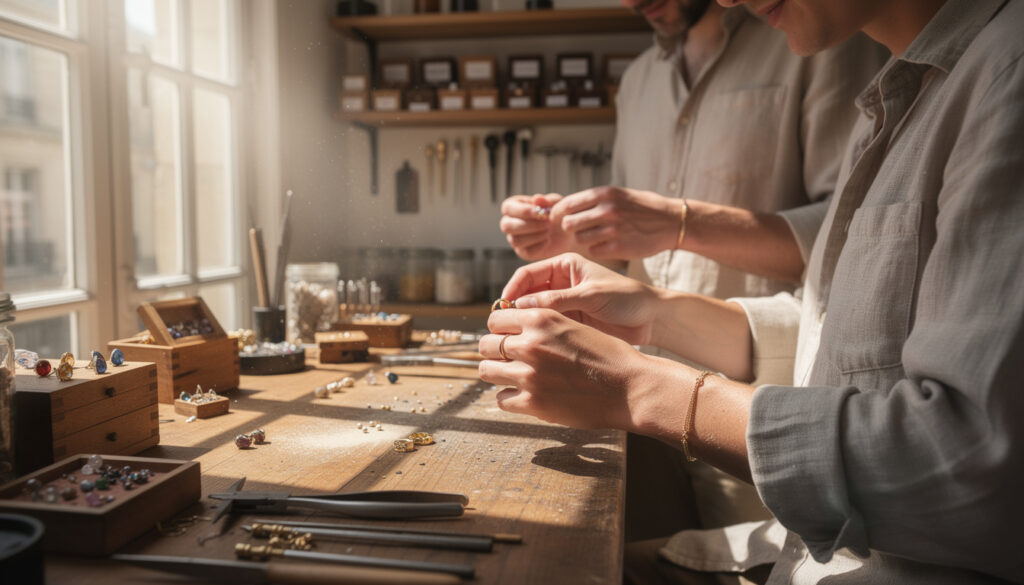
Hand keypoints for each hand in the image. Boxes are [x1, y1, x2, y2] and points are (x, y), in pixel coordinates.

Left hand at [478, 308, 660, 429]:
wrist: (631, 387)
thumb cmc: (609, 356)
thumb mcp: (573, 326)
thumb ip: (542, 327)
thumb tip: (515, 333)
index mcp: (540, 319)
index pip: (495, 319)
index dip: (499, 329)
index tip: (505, 337)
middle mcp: (530, 344)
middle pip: (485, 345)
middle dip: (493, 351)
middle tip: (506, 359)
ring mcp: (529, 375)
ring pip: (487, 371)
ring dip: (497, 374)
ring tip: (512, 378)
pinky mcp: (533, 403)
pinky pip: (501, 399)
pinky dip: (510, 398)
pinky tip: (525, 396)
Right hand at [499, 193, 574, 259]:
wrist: (565, 232)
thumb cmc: (556, 213)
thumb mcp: (555, 203)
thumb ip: (547, 200)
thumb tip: (537, 198)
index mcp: (513, 206)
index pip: (507, 208)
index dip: (523, 211)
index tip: (540, 212)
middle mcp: (509, 223)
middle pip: (507, 226)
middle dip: (530, 225)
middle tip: (548, 223)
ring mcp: (514, 238)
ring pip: (516, 240)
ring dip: (535, 235)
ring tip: (549, 231)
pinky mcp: (523, 252)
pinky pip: (526, 252)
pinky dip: (539, 246)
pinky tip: (548, 240)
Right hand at [501, 253, 661, 345]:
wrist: (652, 319)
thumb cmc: (627, 298)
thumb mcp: (591, 295)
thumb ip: (557, 300)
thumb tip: (521, 305)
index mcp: (564, 266)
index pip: (527, 274)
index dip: (512, 290)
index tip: (502, 308)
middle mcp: (560, 283)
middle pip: (526, 294)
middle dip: (514, 309)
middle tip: (503, 327)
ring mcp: (564, 304)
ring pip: (534, 313)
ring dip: (524, 324)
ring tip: (514, 338)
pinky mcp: (570, 322)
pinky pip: (547, 327)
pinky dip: (537, 334)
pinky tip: (532, 345)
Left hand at [552, 186, 682, 259]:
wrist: (671, 222)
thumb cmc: (641, 208)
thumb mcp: (618, 195)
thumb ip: (594, 200)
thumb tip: (564, 207)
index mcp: (605, 194)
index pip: (568, 205)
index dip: (559, 214)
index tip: (559, 220)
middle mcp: (607, 210)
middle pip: (569, 224)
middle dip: (570, 229)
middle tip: (578, 230)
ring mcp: (613, 230)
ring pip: (579, 239)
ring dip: (584, 240)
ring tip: (596, 237)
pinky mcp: (618, 248)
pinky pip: (594, 251)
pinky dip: (597, 250)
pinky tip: (608, 245)